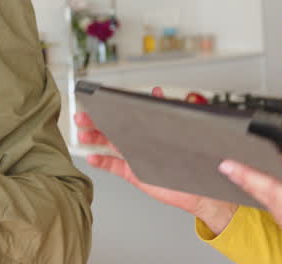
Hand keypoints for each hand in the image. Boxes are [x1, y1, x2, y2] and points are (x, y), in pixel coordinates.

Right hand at [76, 87, 237, 233]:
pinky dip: (102, 161)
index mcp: (149, 128)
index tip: (100, 101)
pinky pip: (114, 165)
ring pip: (110, 144)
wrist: (198, 189)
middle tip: (82, 115)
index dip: (113, 108)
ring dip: (95, 139)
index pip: (128, 115)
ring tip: (82, 134)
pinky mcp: (134, 173)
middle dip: (97, 121)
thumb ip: (168, 109)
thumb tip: (157, 92)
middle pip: (114, 128)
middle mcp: (140, 141)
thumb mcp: (180, 128)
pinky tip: (91, 157)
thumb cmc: (192, 158)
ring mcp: (135, 156)